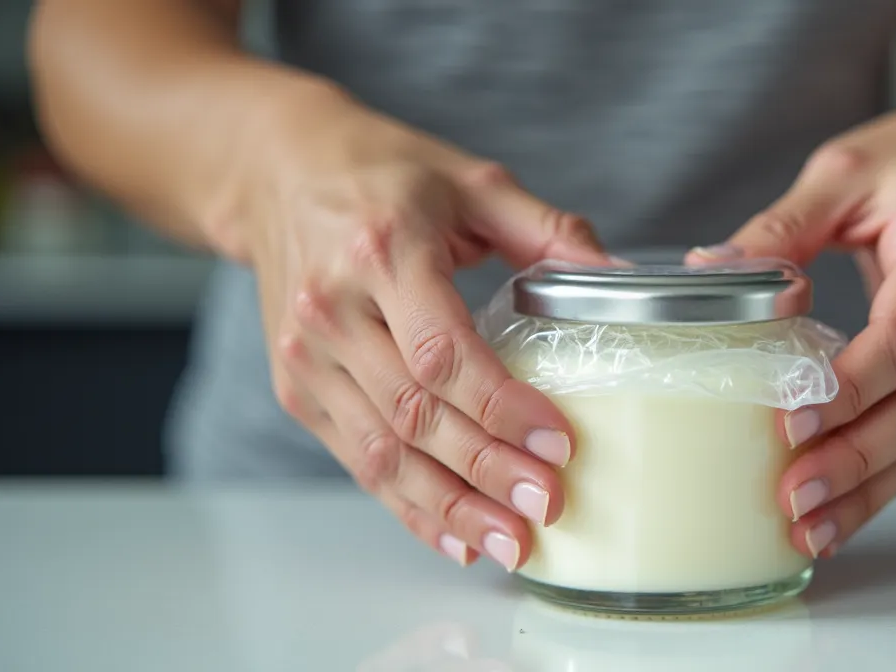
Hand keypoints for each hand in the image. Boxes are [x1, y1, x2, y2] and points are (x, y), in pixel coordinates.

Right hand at [229, 90, 612, 570]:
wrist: (275, 173)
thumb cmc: (381, 174)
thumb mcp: (470, 181)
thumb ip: (547, 231)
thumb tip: (620, 280)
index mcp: (382, 250)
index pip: (443, 350)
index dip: (502, 406)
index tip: (559, 443)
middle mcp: (334, 309)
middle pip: (415, 412)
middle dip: (486, 470)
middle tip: (546, 506)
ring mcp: (308, 356)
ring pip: (382, 451)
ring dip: (451, 506)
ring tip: (511, 542)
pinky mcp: (297, 387)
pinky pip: (356, 459)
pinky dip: (408, 505)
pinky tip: (456, 535)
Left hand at [688, 103, 895, 557]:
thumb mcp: (843, 172)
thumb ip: (778, 227)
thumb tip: (710, 271)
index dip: (847, 390)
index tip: (790, 422)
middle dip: (855, 461)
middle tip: (792, 497)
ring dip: (873, 489)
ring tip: (811, 526)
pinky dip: (893, 479)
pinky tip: (845, 509)